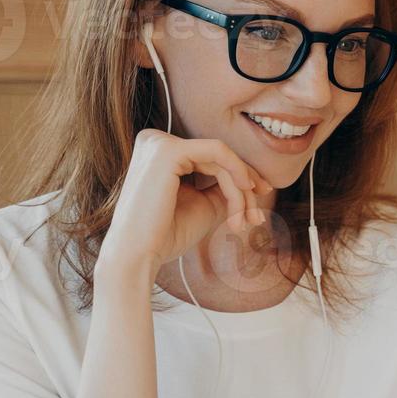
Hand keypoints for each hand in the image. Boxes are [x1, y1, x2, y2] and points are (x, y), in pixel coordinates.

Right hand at [100, 128, 273, 282]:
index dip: (241, 179)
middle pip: (218, 157)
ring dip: (241, 191)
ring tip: (245, 220)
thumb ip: (224, 186)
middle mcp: (155, 141)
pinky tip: (245, 193)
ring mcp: (159, 143)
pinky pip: (218, 153)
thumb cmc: (167, 235)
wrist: (139, 255)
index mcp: (160, 153)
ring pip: (221, 158)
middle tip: (257, 218)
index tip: (257, 207)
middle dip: (246, 187)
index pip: (210, 159)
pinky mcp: (168, 150)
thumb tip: (251, 177)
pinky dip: (237, 173)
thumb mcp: (204, 204)